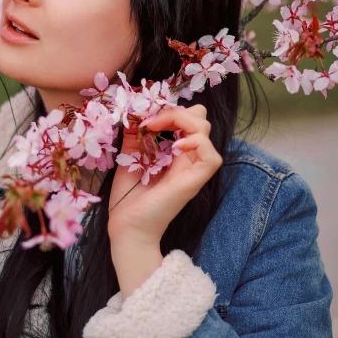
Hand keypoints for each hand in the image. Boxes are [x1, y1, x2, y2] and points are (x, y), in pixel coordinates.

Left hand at [107, 104, 222, 247]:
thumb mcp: (130, 157)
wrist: (127, 227)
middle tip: (152, 123)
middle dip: (176, 111)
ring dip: (182, 120)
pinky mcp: (194, 181)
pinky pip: (211, 156)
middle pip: (200, 118)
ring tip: (158, 129)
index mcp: (174, 151)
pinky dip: (196, 143)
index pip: (186, 118)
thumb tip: (135, 112)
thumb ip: (135, 135)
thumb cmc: (127, 197)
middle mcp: (187, 157)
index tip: (144, 117)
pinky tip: (175, 146)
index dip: (168, 110)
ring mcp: (192, 169)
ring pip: (206, 129)